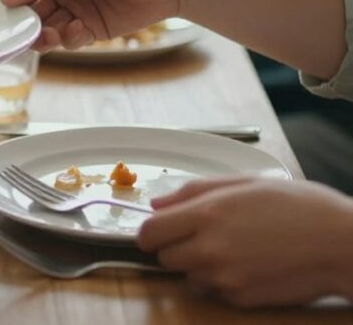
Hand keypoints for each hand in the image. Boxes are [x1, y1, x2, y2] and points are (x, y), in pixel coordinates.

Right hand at [0, 0, 186, 50]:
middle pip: (26, 5)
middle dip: (21, 20)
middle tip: (16, 34)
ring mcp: (74, 3)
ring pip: (44, 25)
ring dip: (43, 33)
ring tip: (48, 38)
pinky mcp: (90, 25)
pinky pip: (67, 37)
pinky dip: (67, 38)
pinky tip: (77, 33)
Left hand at [138, 178, 352, 306]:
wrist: (341, 244)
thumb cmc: (298, 206)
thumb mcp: (244, 184)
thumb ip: (193, 192)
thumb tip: (157, 204)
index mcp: (207, 214)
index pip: (149, 232)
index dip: (150, 232)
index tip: (159, 230)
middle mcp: (209, 249)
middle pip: (164, 257)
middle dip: (175, 248)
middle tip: (201, 236)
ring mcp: (224, 278)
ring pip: (188, 276)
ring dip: (199, 266)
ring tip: (233, 249)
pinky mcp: (240, 299)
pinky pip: (214, 292)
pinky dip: (222, 281)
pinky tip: (250, 265)